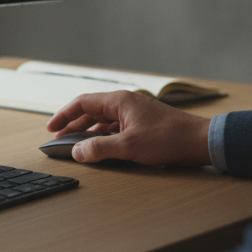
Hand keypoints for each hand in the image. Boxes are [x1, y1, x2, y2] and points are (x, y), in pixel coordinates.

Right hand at [45, 91, 212, 166]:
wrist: (199, 141)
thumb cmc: (169, 139)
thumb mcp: (129, 146)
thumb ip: (99, 148)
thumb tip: (77, 151)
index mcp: (119, 100)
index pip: (83, 102)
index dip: (64, 114)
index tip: (51, 127)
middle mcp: (126, 103)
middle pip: (91, 110)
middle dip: (73, 124)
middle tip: (59, 137)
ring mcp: (135, 113)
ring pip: (103, 119)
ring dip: (88, 131)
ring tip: (76, 143)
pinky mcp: (143, 124)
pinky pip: (115, 126)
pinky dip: (103, 135)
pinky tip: (100, 146)